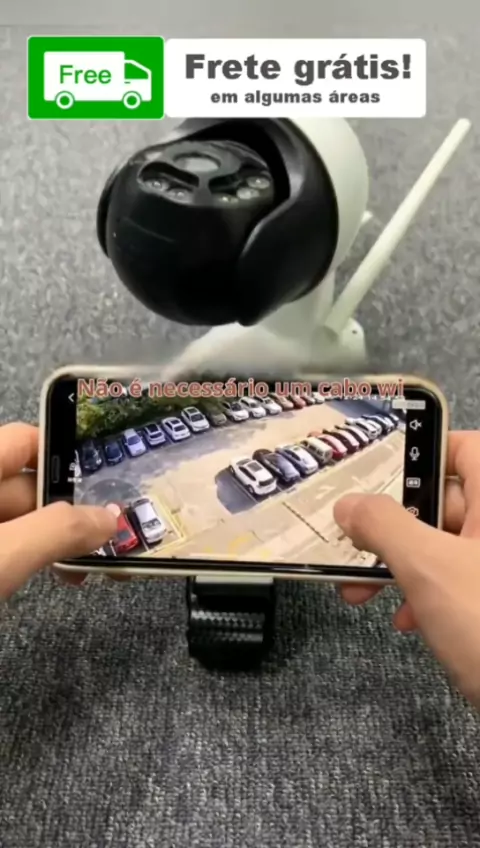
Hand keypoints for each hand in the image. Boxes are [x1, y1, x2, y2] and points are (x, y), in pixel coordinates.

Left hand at [0, 422, 116, 598]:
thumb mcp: (4, 554)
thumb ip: (57, 532)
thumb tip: (107, 518)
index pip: (25, 440)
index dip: (66, 453)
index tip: (105, 479)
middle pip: (26, 486)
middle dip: (71, 510)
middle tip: (110, 537)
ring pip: (17, 523)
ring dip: (56, 541)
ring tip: (91, 567)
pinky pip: (6, 548)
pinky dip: (31, 560)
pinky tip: (57, 577)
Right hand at [334, 431, 479, 707]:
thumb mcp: (429, 568)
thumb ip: (383, 526)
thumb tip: (348, 504)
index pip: (460, 447)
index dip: (416, 455)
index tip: (372, 477)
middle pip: (445, 501)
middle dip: (392, 527)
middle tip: (350, 547)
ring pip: (447, 545)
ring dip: (402, 565)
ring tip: (361, 594)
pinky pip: (462, 579)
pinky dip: (431, 592)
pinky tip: (408, 620)